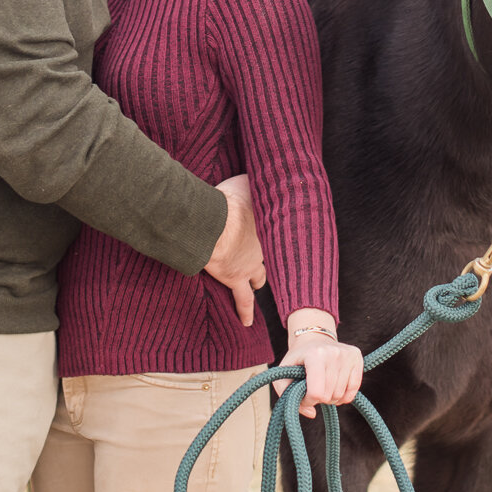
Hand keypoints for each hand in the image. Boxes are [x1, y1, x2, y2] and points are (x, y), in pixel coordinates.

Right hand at [204, 175, 266, 327]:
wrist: (215, 224)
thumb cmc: (227, 200)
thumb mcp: (244, 180)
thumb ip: (250, 178)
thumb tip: (256, 169)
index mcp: (266, 224)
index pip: (274, 228)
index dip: (273, 228)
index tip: (275, 228)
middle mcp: (264, 246)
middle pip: (272, 253)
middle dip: (271, 255)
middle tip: (272, 256)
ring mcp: (251, 265)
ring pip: (260, 276)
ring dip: (259, 279)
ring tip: (259, 284)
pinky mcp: (235, 279)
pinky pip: (243, 300)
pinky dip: (245, 311)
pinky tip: (247, 322)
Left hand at [276, 310, 362, 418]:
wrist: (314, 338)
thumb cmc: (298, 359)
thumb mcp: (283, 373)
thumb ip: (287, 395)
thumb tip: (312, 414)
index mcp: (315, 355)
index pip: (316, 392)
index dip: (308, 400)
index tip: (303, 395)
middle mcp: (334, 353)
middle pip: (329, 396)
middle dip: (318, 399)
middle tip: (313, 390)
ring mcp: (347, 355)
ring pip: (341, 395)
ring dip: (330, 398)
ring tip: (323, 388)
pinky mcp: (357, 357)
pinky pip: (353, 390)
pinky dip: (344, 396)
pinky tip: (335, 389)